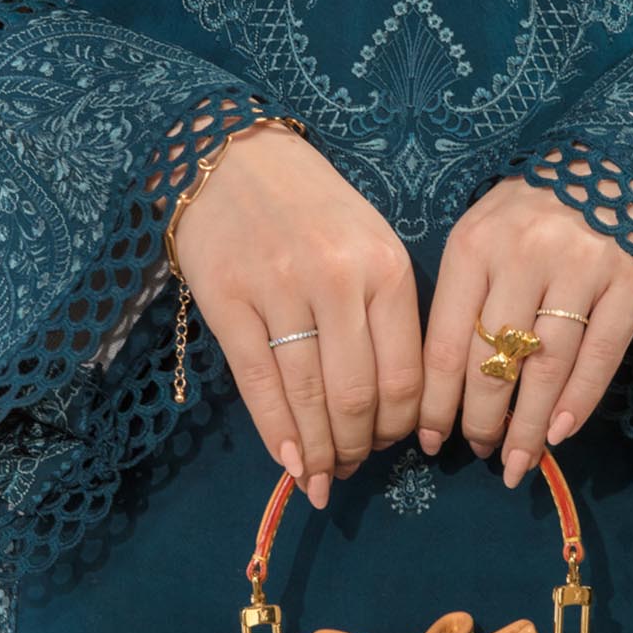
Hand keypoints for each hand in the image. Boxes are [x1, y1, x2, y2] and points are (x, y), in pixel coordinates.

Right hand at [172, 123, 422, 507]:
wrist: (234, 157)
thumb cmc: (313, 207)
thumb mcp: (370, 245)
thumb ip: (386, 316)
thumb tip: (391, 406)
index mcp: (386, 267)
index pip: (404, 374)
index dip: (400, 427)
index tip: (391, 446)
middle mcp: (339, 279)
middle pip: (357, 395)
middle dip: (358, 447)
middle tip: (351, 469)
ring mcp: (280, 289)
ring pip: (308, 396)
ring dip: (318, 450)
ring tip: (321, 474)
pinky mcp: (228, 300)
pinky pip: (258, 383)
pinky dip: (277, 432)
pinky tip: (288, 460)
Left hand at [418, 166, 632, 486]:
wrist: (619, 154)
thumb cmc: (537, 202)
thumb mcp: (485, 228)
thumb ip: (466, 291)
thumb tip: (444, 381)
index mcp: (474, 244)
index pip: (445, 342)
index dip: (436, 401)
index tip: (430, 440)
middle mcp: (524, 255)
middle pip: (493, 361)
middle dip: (480, 421)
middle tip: (478, 455)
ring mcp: (582, 268)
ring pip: (546, 367)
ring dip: (528, 425)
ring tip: (516, 461)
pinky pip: (601, 354)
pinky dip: (580, 400)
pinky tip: (561, 433)